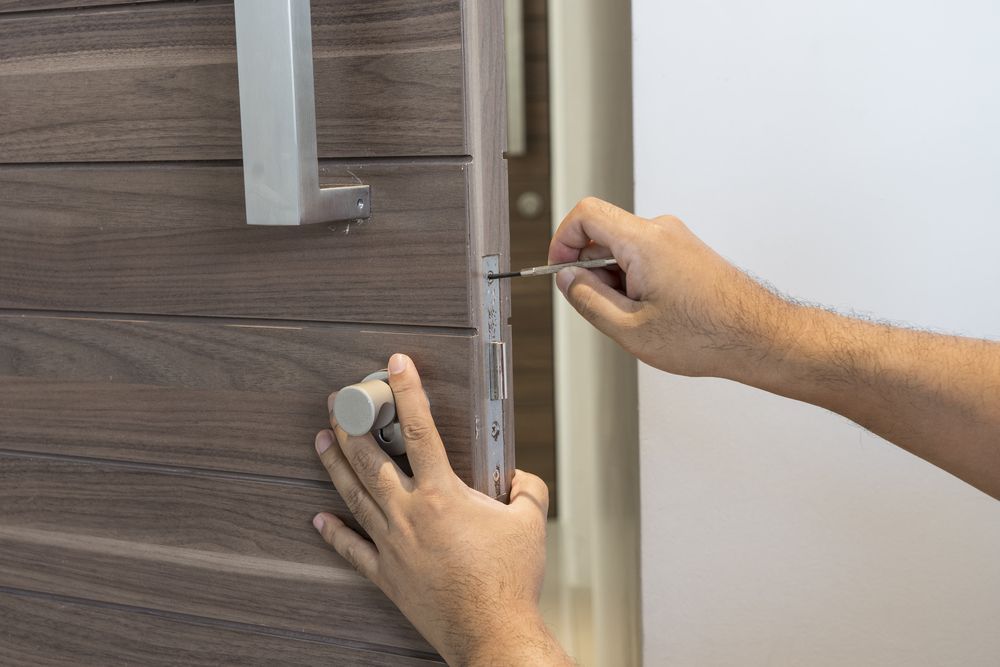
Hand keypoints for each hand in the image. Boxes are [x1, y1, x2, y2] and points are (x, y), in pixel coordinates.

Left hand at [312, 353, 571, 665]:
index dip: (407, 393)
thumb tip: (519, 478)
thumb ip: (526, 488)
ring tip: (321, 440)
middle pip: (371, 459)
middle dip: (353, 425)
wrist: (491, 631)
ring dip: (336, 464)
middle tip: (341, 403)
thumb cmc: (509, 580)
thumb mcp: (530, 522)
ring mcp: (392, 544)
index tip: (396, 367)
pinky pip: (351, 548)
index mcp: (442, 494)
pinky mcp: (386, 574)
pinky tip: (318, 519)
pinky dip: (333, 532)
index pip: (419, 430)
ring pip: (355, 494)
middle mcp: (409, 513)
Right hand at [549, 197, 790, 379]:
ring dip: (615, 279)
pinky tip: (652, 313)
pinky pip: (644, 256)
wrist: (759, 337)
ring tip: (636, 317)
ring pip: (623, 248)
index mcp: (644, 241)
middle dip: (591, 270)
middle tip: (601, 308)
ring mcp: (676, 239)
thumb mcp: (630, 328)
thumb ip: (588, 299)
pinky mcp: (686, 252)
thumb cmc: (707, 334)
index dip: (563, 241)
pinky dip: (635, 280)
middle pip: (603, 233)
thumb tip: (567, 280)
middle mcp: (661, 230)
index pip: (586, 214)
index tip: (561, 270)